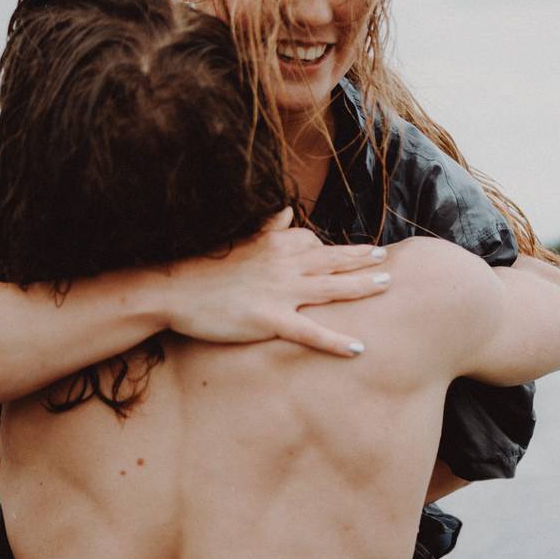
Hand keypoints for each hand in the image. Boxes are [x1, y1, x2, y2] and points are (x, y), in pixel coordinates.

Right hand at [165, 208, 390, 356]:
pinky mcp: (270, 319)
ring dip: (361, 286)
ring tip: (387, 284)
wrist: (172, 290)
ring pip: (331, 288)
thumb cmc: (201, 269)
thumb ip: (267, 227)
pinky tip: (358, 348)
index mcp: (275, 244)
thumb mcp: (238, 241)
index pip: (313, 243)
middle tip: (386, 259)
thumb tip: (287, 210)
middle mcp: (284, 264)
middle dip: (361, 259)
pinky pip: (311, 332)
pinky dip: (336, 341)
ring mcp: (279, 292)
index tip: (342, 257)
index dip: (328, 252)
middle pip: (332, 260)